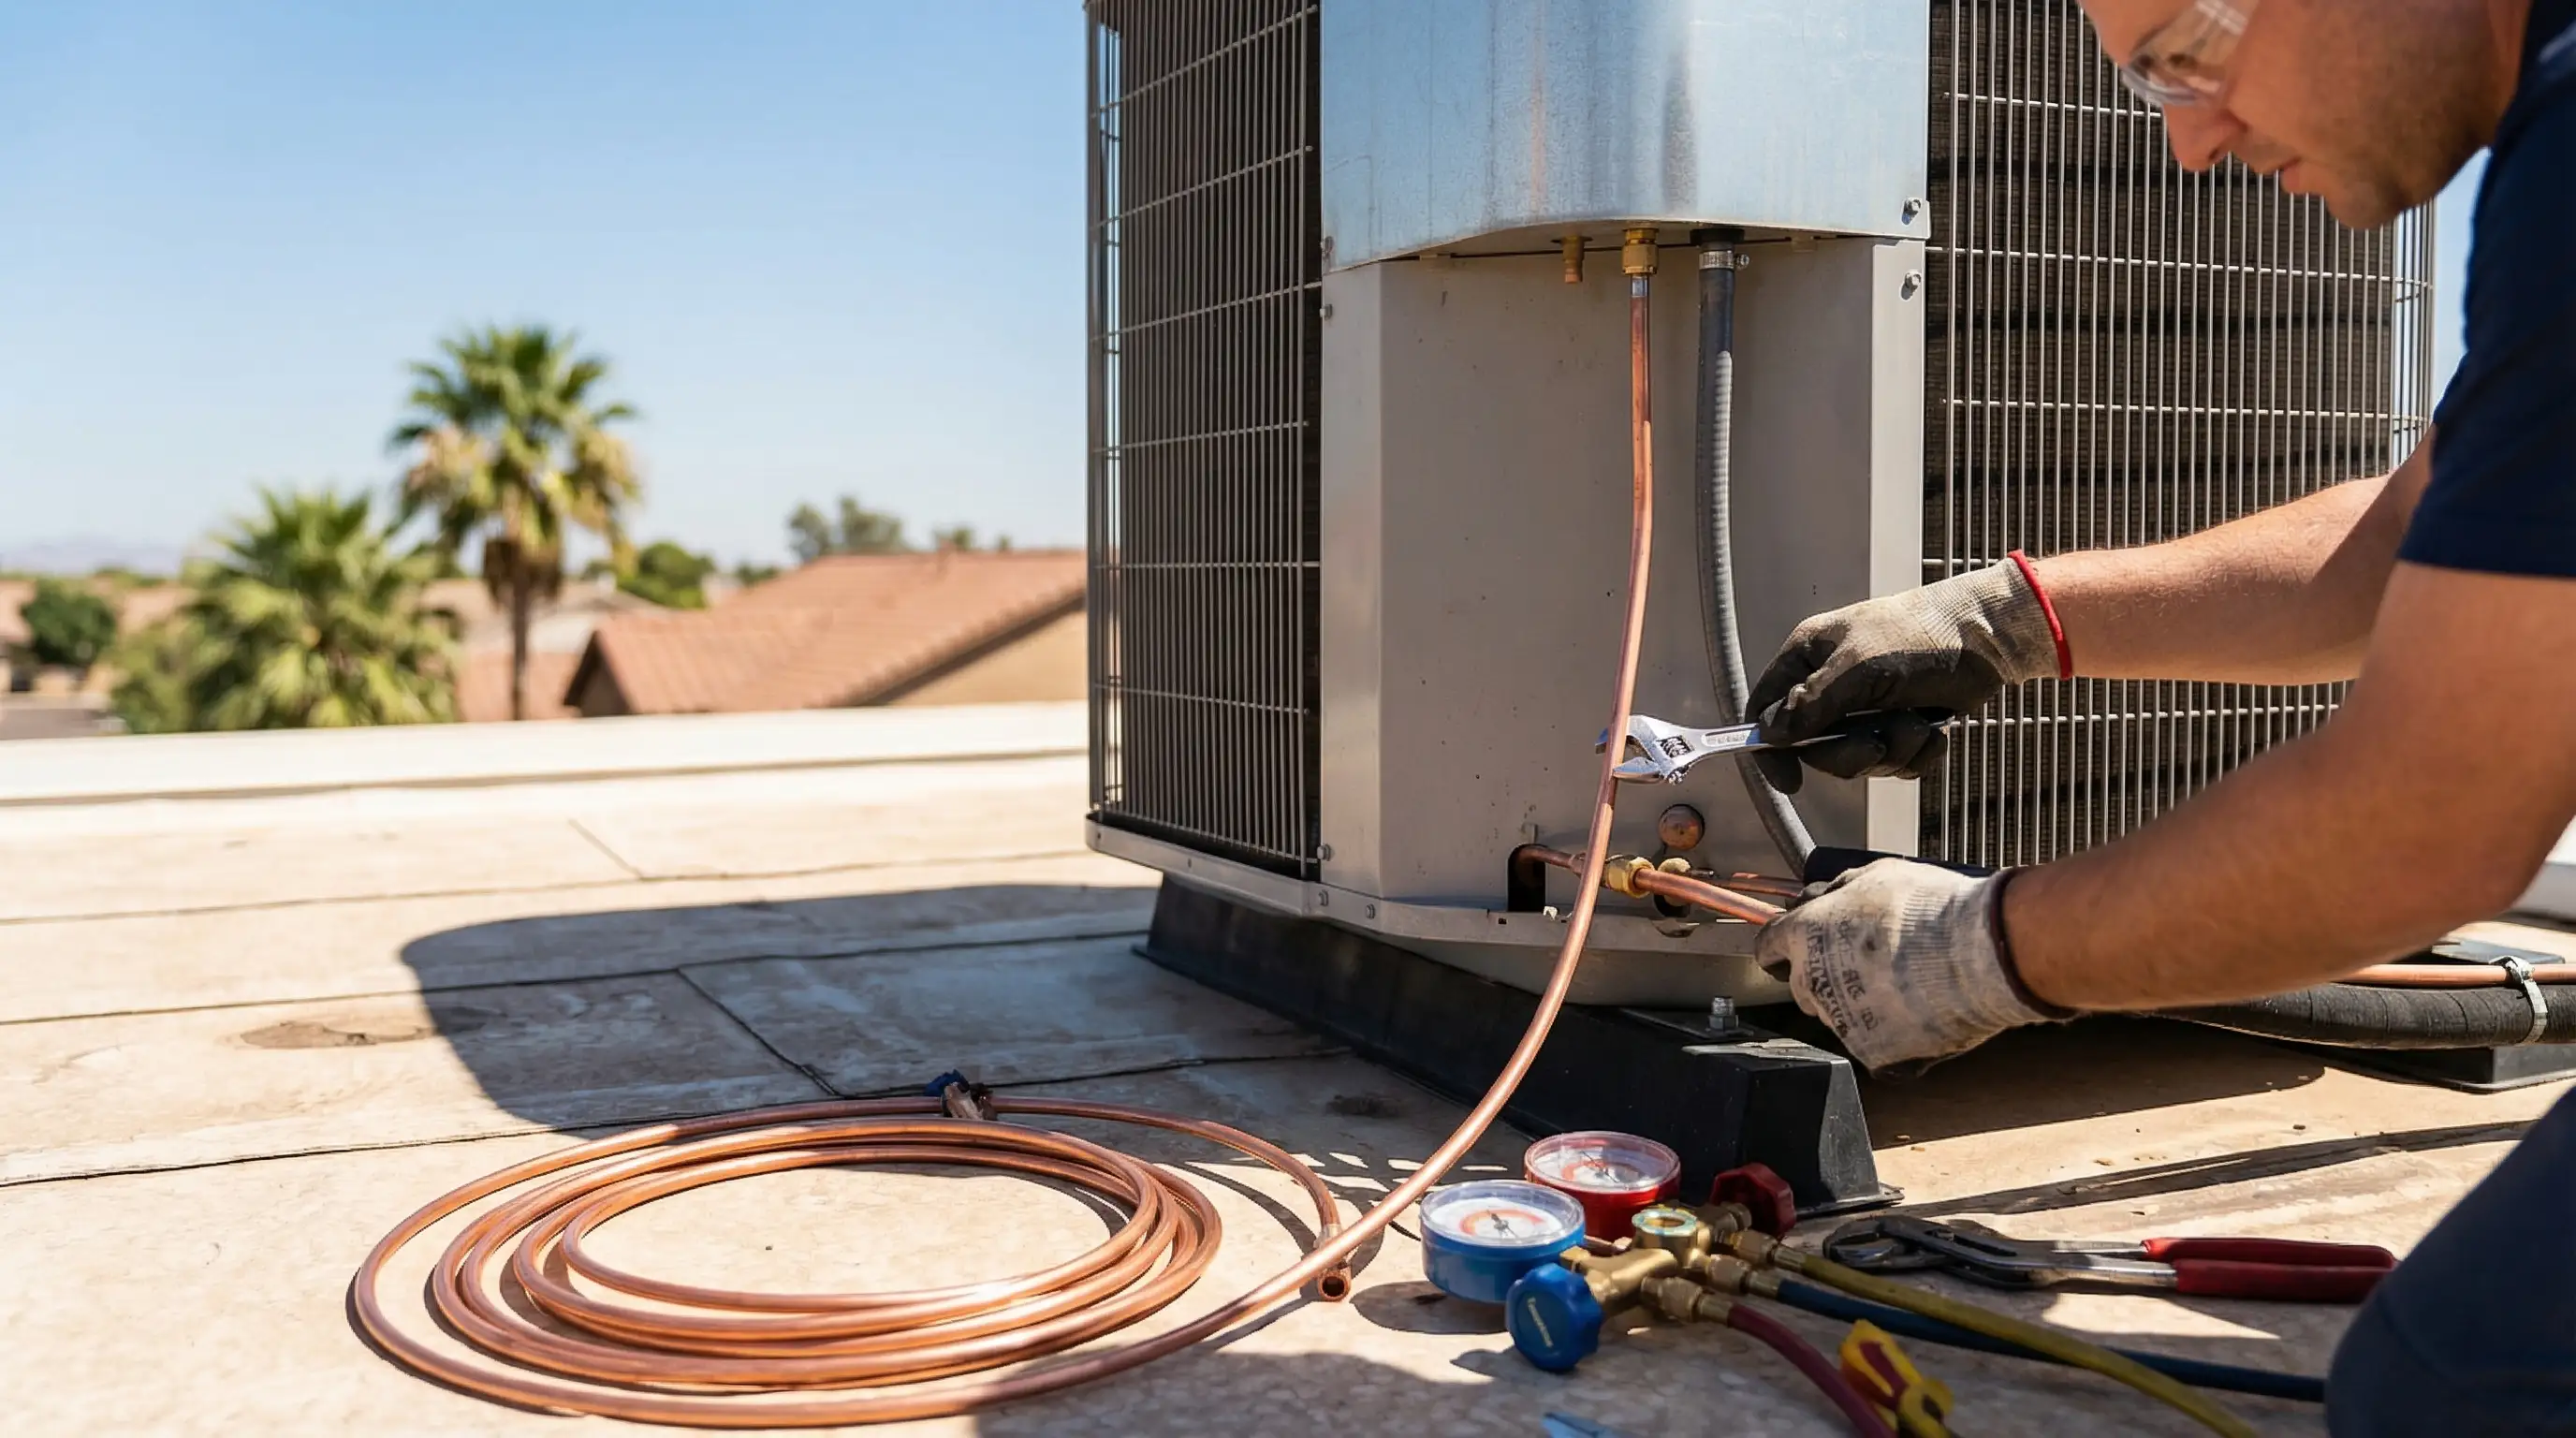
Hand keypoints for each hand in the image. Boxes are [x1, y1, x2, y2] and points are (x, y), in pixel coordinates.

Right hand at [1747, 563, 2058, 792]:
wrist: (1988, 638)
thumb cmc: (1919, 635)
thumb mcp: (1859, 666)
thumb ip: (1811, 702)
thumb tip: (1769, 734)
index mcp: (1807, 659)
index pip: (1765, 710)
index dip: (1770, 748)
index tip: (1790, 780)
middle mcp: (1830, 686)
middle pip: (1813, 748)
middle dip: (1851, 752)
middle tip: (1878, 741)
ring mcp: (1865, 710)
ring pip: (1857, 761)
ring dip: (1892, 750)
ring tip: (1918, 722)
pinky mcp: (1899, 728)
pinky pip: (1894, 765)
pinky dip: (1917, 755)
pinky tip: (1934, 731)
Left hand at [1753, 859, 2066, 1073]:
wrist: (1976, 954)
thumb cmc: (1931, 910)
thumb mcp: (1877, 875)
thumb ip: (1840, 891)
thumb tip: (1825, 896)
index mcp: (1805, 934)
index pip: (1768, 945)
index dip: (1778, 946)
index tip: (1785, 950)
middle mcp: (1812, 980)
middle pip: (1802, 985)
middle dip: (1824, 975)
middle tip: (1866, 964)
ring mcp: (1839, 1020)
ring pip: (1835, 1016)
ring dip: (1856, 1004)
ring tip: (1900, 986)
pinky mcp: (1870, 1052)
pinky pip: (1871, 1045)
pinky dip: (1888, 1034)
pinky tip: (1916, 1012)